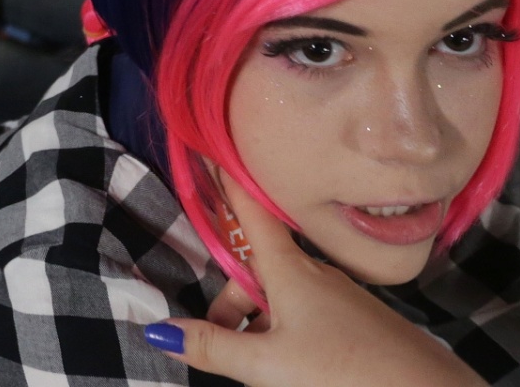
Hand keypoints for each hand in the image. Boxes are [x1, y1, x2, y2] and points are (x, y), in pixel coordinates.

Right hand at [146, 170, 485, 386]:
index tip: (212, 154)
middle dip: (233, 300)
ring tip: (255, 363)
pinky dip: (289, 332)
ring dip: (260, 322)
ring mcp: (342, 299)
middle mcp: (317, 276)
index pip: (249, 215)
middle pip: (260, 271)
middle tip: (216, 337)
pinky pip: (311, 315)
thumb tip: (159, 331)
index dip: (228, 186)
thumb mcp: (267, 364)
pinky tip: (293, 366)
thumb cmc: (343, 372)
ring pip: (285, 298)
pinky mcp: (361, 324)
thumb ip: (214, 347)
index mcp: (290, 272)